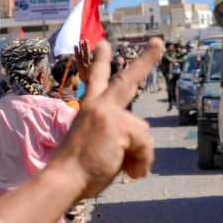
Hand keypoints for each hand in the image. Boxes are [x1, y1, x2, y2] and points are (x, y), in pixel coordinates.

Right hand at [54, 38, 161, 197]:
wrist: (64, 179)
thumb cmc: (77, 170)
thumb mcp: (97, 145)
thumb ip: (116, 135)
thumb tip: (141, 143)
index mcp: (90, 109)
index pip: (97, 80)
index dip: (101, 61)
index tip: (104, 44)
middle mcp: (99, 105)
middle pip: (128, 79)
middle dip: (146, 60)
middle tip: (158, 42)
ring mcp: (109, 113)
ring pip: (144, 132)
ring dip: (140, 155)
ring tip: (121, 168)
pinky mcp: (119, 125)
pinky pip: (145, 146)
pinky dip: (141, 163)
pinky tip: (129, 172)